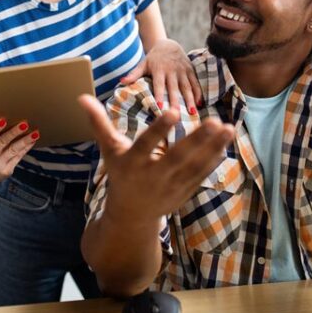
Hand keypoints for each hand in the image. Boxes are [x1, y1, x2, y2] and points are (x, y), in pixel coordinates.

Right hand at [0, 118, 38, 183]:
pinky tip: (32, 141)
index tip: (4, 120)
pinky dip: (26, 148)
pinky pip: (18, 157)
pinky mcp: (7, 171)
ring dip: (25, 141)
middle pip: (2, 142)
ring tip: (35, 133)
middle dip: (14, 132)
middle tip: (24, 124)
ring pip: (13, 150)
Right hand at [79, 94, 233, 222]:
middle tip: (215, 121)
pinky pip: (201, 175)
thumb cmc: (120, 173)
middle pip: (178, 157)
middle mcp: (153, 175)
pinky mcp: (184, 191)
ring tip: (229, 127)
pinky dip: (213, 160)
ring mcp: (171, 186)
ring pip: (195, 166)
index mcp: (133, 163)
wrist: (131, 215)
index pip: (147, 144)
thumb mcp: (109, 150)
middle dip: (197, 140)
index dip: (159, 129)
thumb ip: (99, 123)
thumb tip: (82, 97)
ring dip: (213, 148)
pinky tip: (225, 143)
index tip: (173, 111)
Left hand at [119, 39, 201, 113]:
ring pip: (187, 86)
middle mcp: (172, 70)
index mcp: (159, 69)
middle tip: (176, 114)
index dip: (158, 94)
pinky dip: (198, 92)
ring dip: (190, 99)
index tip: (158, 106)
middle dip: (175, 101)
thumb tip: (121, 81)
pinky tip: (200, 103)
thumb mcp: (143, 64)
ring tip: (192, 112)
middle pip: (174, 88)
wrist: (169, 45)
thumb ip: (134, 74)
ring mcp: (182, 70)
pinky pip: (195, 82)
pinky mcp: (191, 70)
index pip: (158, 84)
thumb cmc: (153, 58)